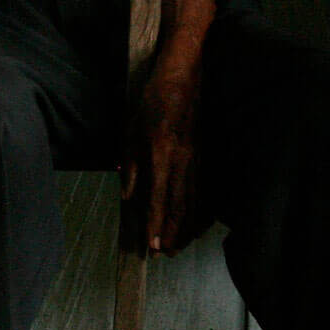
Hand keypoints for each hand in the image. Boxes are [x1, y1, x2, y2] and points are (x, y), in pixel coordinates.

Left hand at [122, 59, 201, 253]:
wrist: (183, 75)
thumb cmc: (153, 99)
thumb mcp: (131, 129)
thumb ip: (131, 164)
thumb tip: (128, 195)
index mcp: (161, 153)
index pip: (157, 197)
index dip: (154, 224)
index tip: (151, 246)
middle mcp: (182, 160)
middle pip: (179, 205)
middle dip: (172, 232)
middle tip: (165, 254)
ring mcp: (195, 157)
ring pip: (193, 200)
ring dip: (186, 225)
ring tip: (179, 245)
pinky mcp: (202, 154)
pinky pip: (201, 188)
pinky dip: (198, 209)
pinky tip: (196, 222)